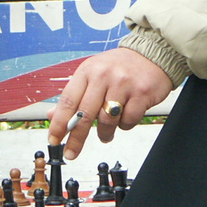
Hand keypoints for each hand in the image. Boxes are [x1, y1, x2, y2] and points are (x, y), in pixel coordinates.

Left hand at [48, 47, 173, 159]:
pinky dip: (125, 125)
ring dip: (105, 133)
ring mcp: (123, 84)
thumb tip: (53, 116)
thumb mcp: (93, 73)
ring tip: (106, 134)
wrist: (153, 53)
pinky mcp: (141, 94)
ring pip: (107, 121)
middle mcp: (103, 76)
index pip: (68, 101)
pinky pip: (128, 121)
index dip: (58, 123)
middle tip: (71, 153)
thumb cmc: (120, 66)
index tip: (54, 139)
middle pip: (84, 115)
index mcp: (88, 71)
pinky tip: (125, 117)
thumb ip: (75, 95)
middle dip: (76, 138)